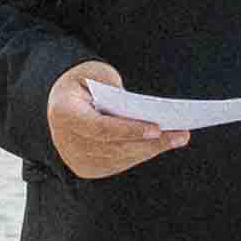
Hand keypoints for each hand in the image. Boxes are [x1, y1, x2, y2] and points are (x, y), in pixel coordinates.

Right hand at [48, 60, 191, 179]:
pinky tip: (162, 144)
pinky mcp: (87, 168)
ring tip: (179, 137)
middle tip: (181, 134)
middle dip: (151, 142)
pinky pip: (119, 163)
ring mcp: (76, 158)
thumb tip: (142, 112)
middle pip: (115, 147)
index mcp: (64, 113)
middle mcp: (67, 142)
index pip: (100, 127)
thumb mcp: (93, 72)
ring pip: (120, 158)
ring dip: (152, 149)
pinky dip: (142, 153)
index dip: (128, 130)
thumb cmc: (82, 83)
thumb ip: (113, 88)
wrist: (59, 102)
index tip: (156, 128)